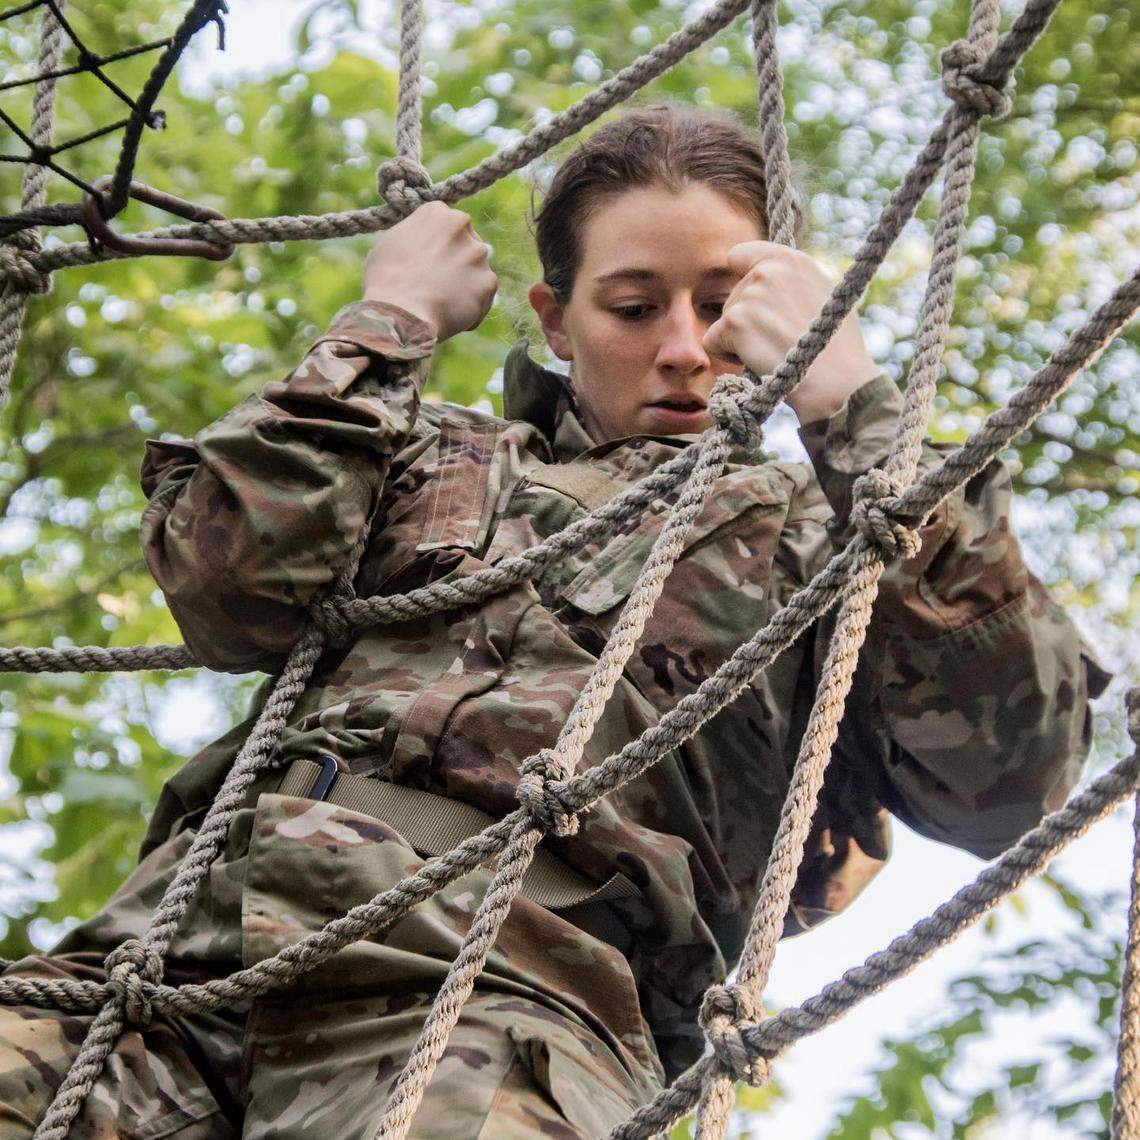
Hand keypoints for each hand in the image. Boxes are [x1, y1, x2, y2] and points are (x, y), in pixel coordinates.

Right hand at [362, 201, 497, 342]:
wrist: (400, 310)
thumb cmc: (386, 279)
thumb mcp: (392, 242)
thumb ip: (415, 236)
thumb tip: (423, 242)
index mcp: (436, 212)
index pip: (447, 226)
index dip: (439, 248)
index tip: (429, 263)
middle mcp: (462, 224)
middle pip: (466, 246)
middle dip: (456, 264)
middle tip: (437, 285)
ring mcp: (478, 253)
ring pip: (476, 271)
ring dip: (464, 286)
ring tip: (440, 304)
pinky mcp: (489, 281)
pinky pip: (483, 297)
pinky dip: (472, 309)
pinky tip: (450, 316)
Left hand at [703, 242, 880, 424]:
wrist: (837, 380)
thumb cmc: (836, 347)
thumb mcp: (823, 295)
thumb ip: (791, 282)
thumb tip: (768, 277)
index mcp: (792, 261)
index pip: (741, 255)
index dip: (740, 278)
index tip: (750, 301)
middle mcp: (768, 270)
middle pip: (733, 295)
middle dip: (747, 318)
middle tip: (777, 339)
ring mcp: (750, 295)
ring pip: (724, 319)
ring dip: (739, 339)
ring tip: (772, 351)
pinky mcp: (735, 322)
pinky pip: (712, 340)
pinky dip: (727, 355)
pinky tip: (756, 361)